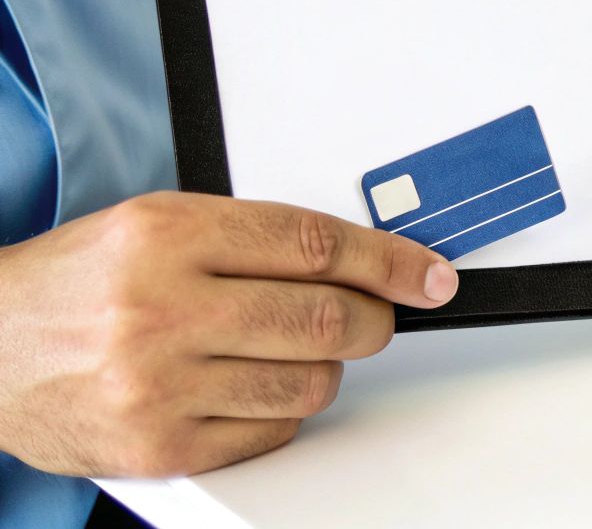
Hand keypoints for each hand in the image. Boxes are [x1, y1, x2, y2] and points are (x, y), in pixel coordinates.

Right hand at [0, 191, 458, 477]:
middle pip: (327, 318)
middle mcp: (161, 309)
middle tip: (373, 316)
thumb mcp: (157, 225)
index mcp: (167, 236)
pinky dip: (282, 410)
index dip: (390, 261)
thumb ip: (256, 238)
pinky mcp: (158, 447)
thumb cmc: (80, 283)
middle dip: (373, 318)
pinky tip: (248, 386)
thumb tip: (365, 260)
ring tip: (291, 349)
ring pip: (312, 382)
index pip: (316, 245)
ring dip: (326, 367)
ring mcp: (158, 384)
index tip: (430, 275)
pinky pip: (273, 431)